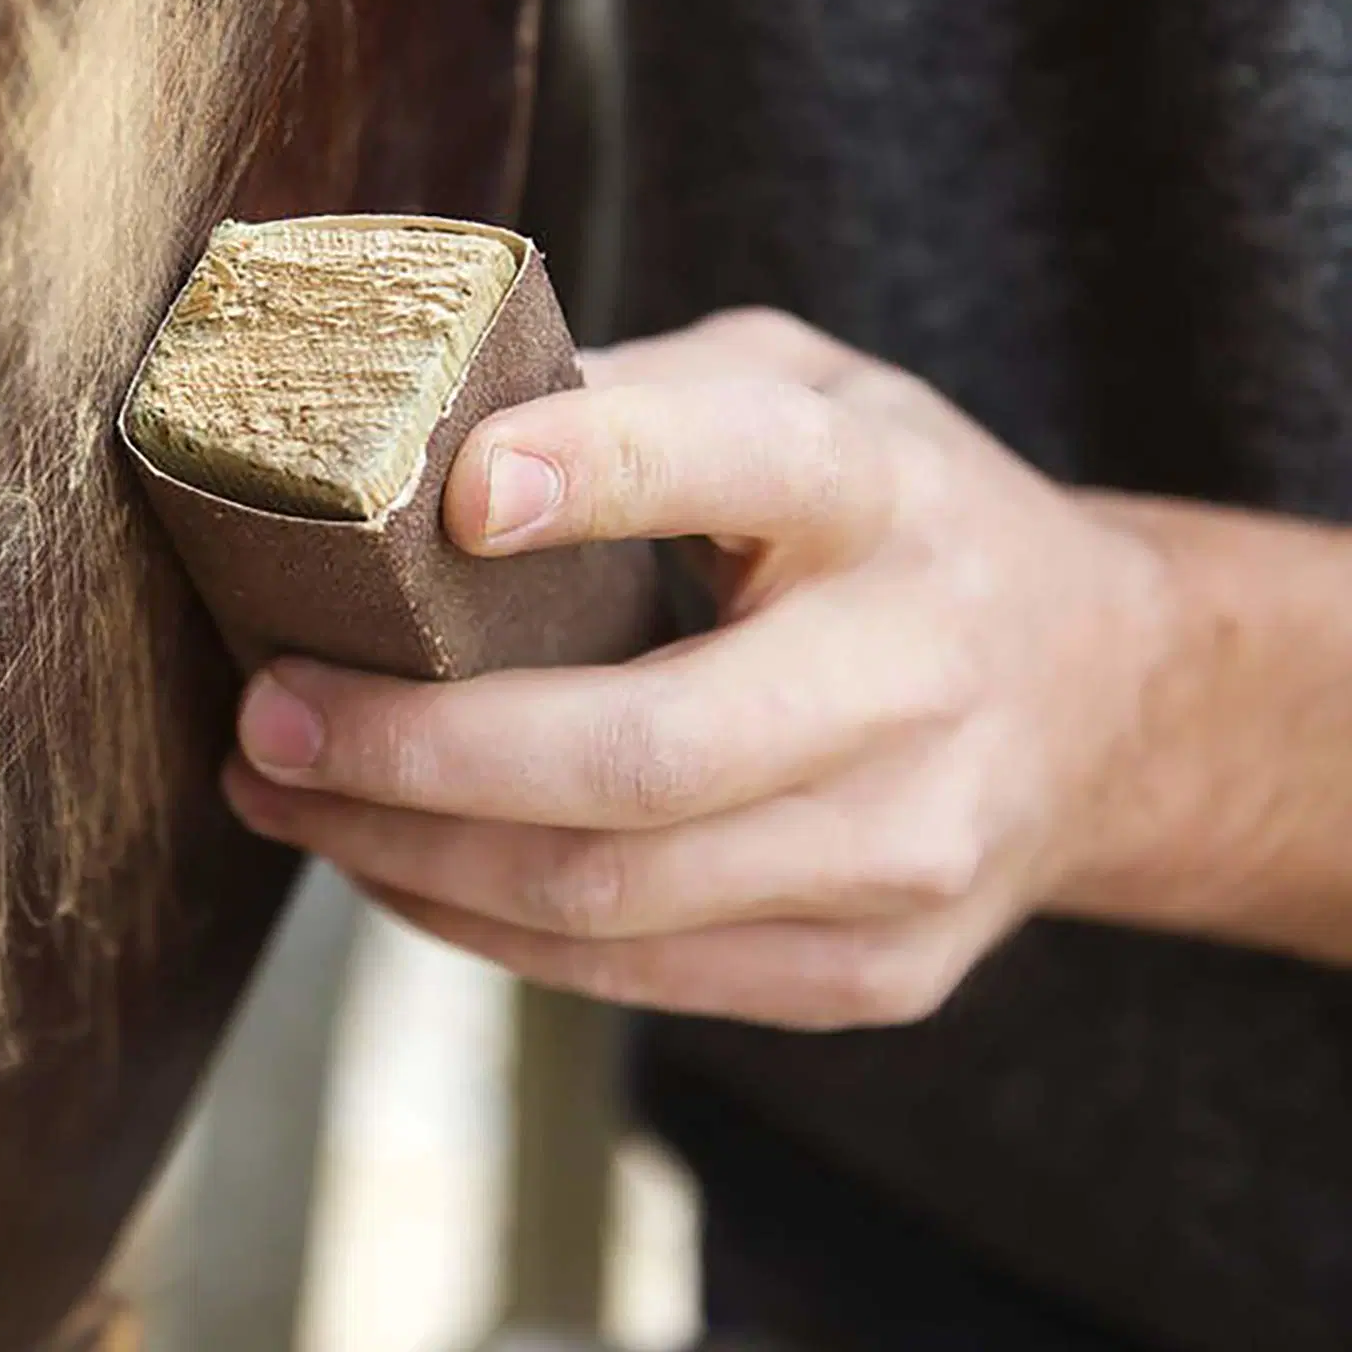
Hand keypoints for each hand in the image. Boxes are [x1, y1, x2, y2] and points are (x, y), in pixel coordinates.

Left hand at [223, 308, 1175, 1028]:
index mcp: (891, 495)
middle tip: (269, 719)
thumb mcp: (813, 395)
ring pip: (611, 895)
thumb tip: (427, 442)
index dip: (595, 470)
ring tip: (290, 798)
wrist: (1097, 697)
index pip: (742, 466)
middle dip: (416, 753)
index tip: (449, 491)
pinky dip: (486, 923)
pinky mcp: (878, 968)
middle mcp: (920, 679)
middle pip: (640, 758)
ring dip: (412, 858)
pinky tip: (404, 867)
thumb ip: (648, 398)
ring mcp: (909, 850)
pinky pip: (638, 973)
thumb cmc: (906, 521)